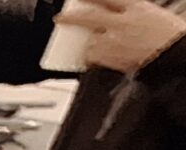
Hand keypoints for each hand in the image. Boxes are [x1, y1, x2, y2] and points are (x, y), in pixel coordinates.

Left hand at [59, 0, 185, 73]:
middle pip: (89, 16)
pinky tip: (98, 57)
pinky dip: (92, 57)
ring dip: (89, 42)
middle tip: (60, 18)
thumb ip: (130, 12)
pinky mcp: (113, 58)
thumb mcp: (153, 14)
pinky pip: (93, 57)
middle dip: (71, 17)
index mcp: (137, 7)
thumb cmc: (170, 37)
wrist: (177, 57)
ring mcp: (116, 41)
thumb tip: (112, 12)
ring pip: (90, 39)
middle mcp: (124, 22)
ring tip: (95, 45)